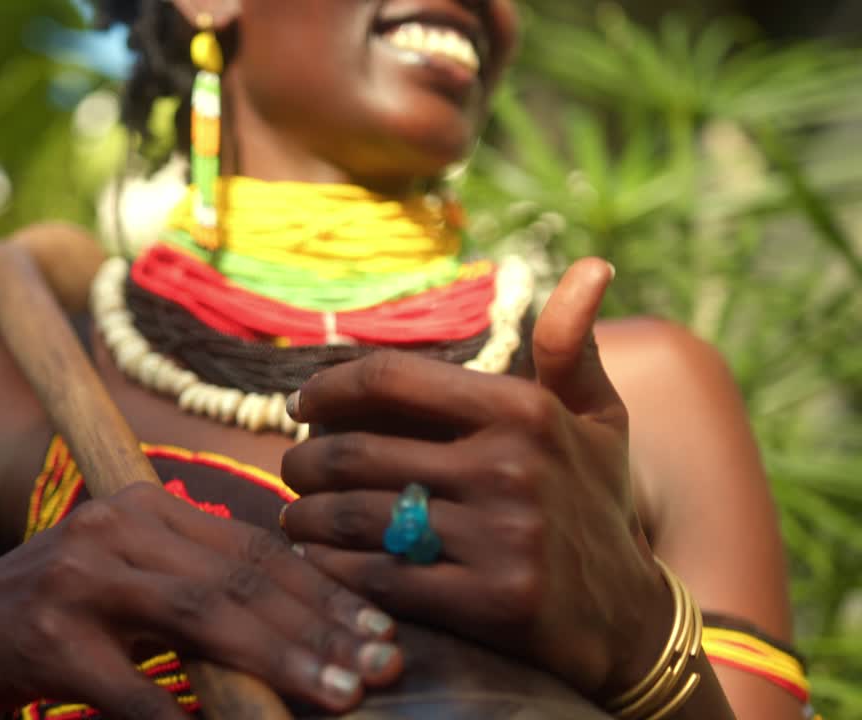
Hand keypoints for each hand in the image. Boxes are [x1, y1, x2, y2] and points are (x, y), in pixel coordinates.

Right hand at [0, 483, 402, 719]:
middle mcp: (113, 528)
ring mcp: (76, 579)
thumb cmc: (65, 617)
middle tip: (378, 670)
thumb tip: (311, 622)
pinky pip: (137, 691)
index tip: (380, 630)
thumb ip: (205, 586)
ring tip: (336, 696)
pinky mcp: (48, 638)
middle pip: (236, 579)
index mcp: (144, 508)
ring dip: (277, 661)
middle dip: (317, 627)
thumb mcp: (136, 584)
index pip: (252, 547)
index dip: (322, 590)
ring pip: (199, 618)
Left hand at [279, 258, 672, 697]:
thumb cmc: (592, 504)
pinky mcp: (491, 603)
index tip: (301, 404)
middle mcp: (512, 467)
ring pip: (357, 517)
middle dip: (304, 462)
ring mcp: (503, 537)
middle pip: (357, 453)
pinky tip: (318, 559)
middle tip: (289, 469)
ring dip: (306, 516)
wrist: (629, 619)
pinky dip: (331, 566)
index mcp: (524, 410)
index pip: (391, 378)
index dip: (329, 387)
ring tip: (295, 514)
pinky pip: (377, 576)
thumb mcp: (599, 418)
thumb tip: (593, 265)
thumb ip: (572, 346)